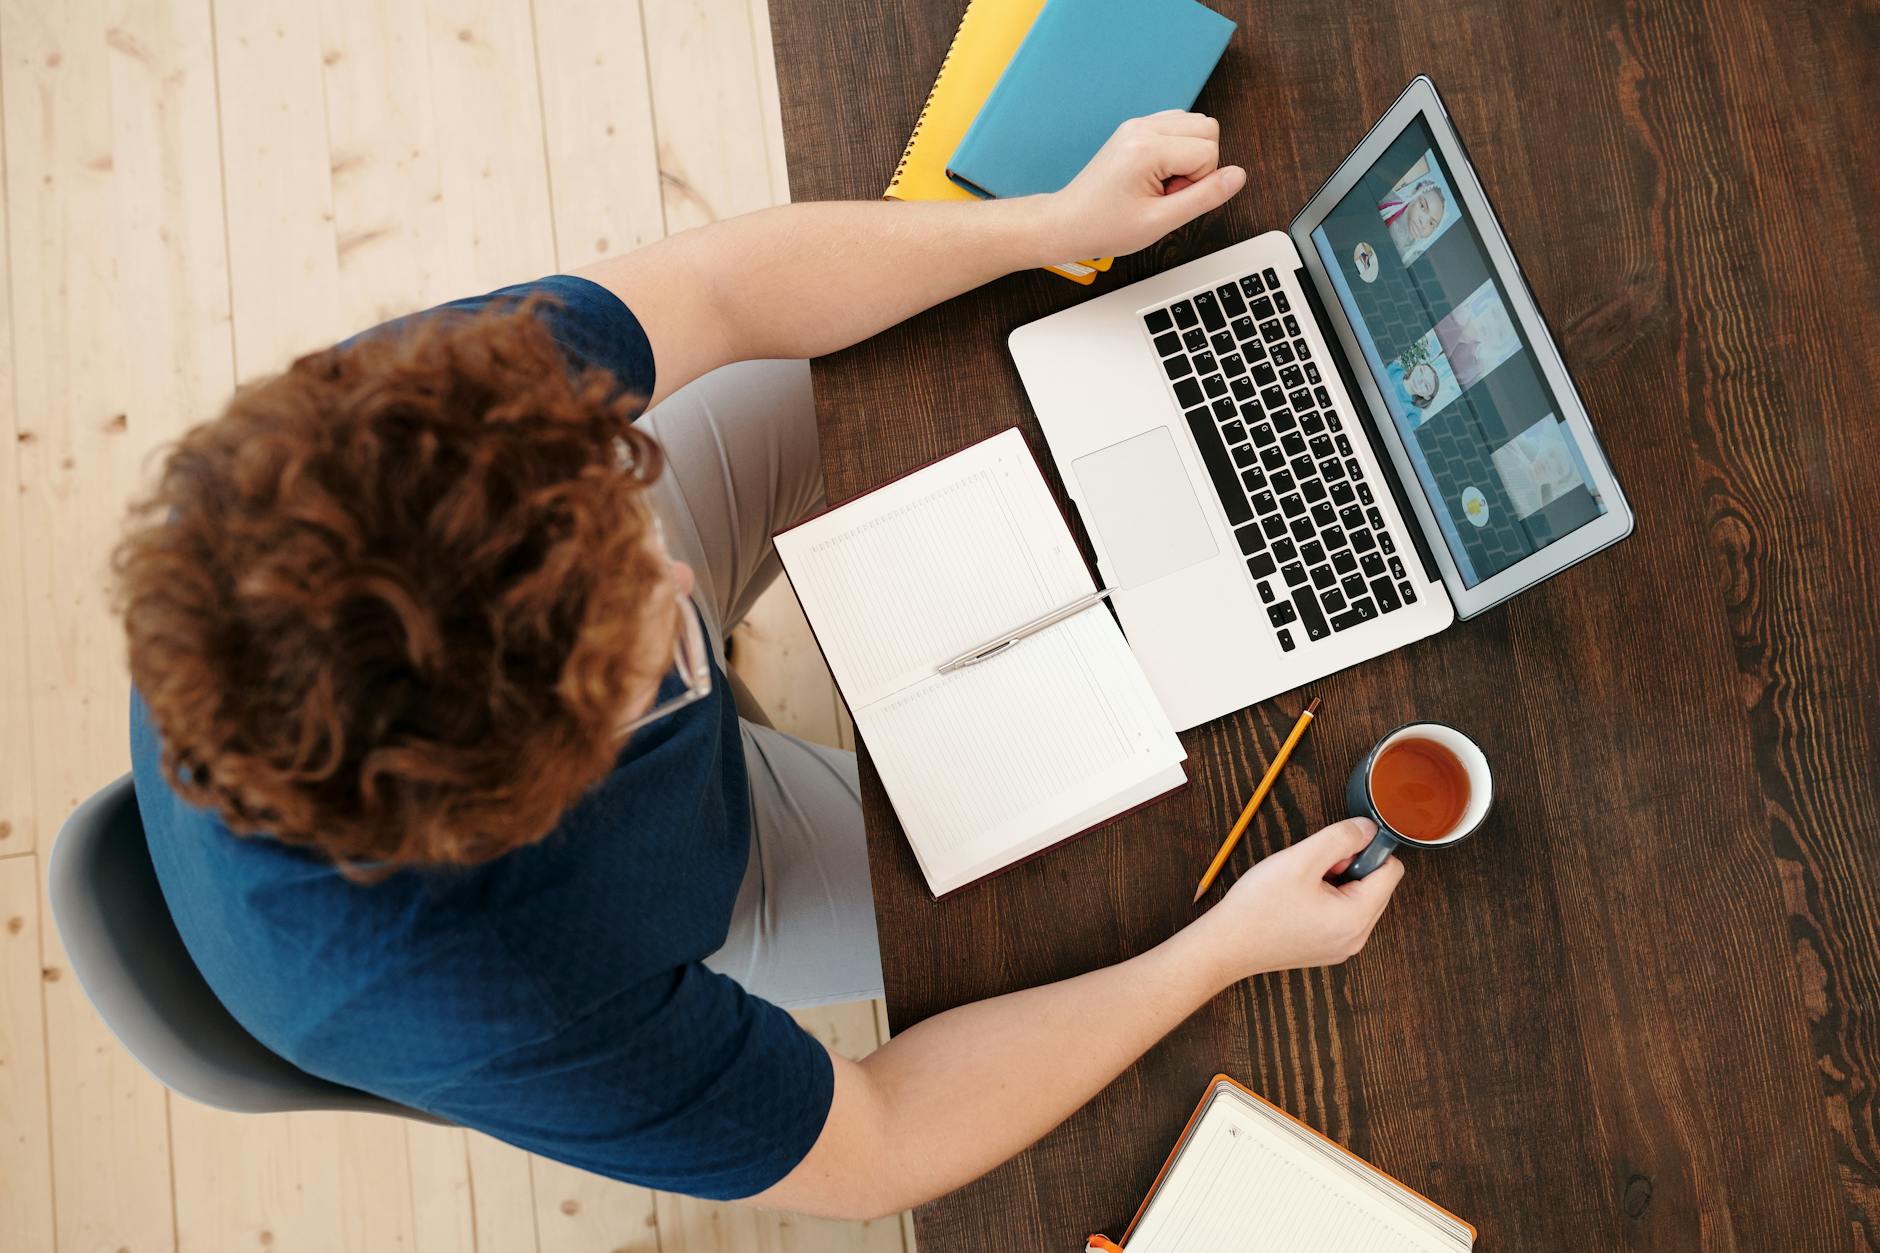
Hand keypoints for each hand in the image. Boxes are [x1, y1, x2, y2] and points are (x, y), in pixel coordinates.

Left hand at [1043, 112, 1246, 259]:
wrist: (1067, 223)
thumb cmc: (1105, 227)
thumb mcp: (1160, 222)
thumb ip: (1205, 197)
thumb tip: (1238, 176)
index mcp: (1147, 148)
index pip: (1208, 151)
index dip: (1198, 183)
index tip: (1169, 200)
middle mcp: (1142, 127)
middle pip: (1207, 128)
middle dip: (1198, 164)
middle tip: (1166, 192)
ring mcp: (1137, 125)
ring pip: (1195, 125)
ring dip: (1188, 156)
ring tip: (1159, 185)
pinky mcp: (1135, 129)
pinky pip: (1177, 127)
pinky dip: (1176, 150)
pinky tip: (1156, 174)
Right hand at [1191, 818, 1404, 985]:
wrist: (1225, 945)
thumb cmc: (1258, 906)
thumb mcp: (1300, 859)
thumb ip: (1340, 838)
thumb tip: (1369, 828)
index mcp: (1357, 918)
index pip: (1392, 870)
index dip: (1365, 850)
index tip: (1333, 852)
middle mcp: (1357, 938)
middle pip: (1377, 886)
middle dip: (1349, 868)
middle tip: (1312, 871)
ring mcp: (1342, 948)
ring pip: (1359, 899)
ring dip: (1338, 883)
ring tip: (1302, 887)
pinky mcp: (1327, 949)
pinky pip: (1343, 916)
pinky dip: (1328, 901)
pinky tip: (1298, 901)